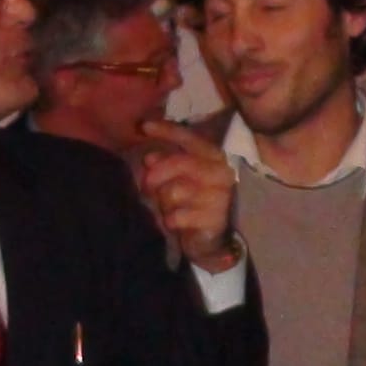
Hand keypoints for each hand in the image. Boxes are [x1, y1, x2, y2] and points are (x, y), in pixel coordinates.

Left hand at [132, 121, 239, 265]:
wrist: (211, 238)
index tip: (144, 127)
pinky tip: (178, 223)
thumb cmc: (191, 202)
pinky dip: (171, 220)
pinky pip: (177, 216)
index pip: (190, 138)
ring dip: (164, 202)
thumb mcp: (177, 179)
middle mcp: (221, 172)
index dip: (167, 130)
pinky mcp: (214, 219)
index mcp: (214, 157)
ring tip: (170, 208)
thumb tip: (150, 158)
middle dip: (156, 175)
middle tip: (147, 186)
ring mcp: (220, 196)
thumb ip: (166, 163)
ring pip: (174, 192)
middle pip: (179, 163)